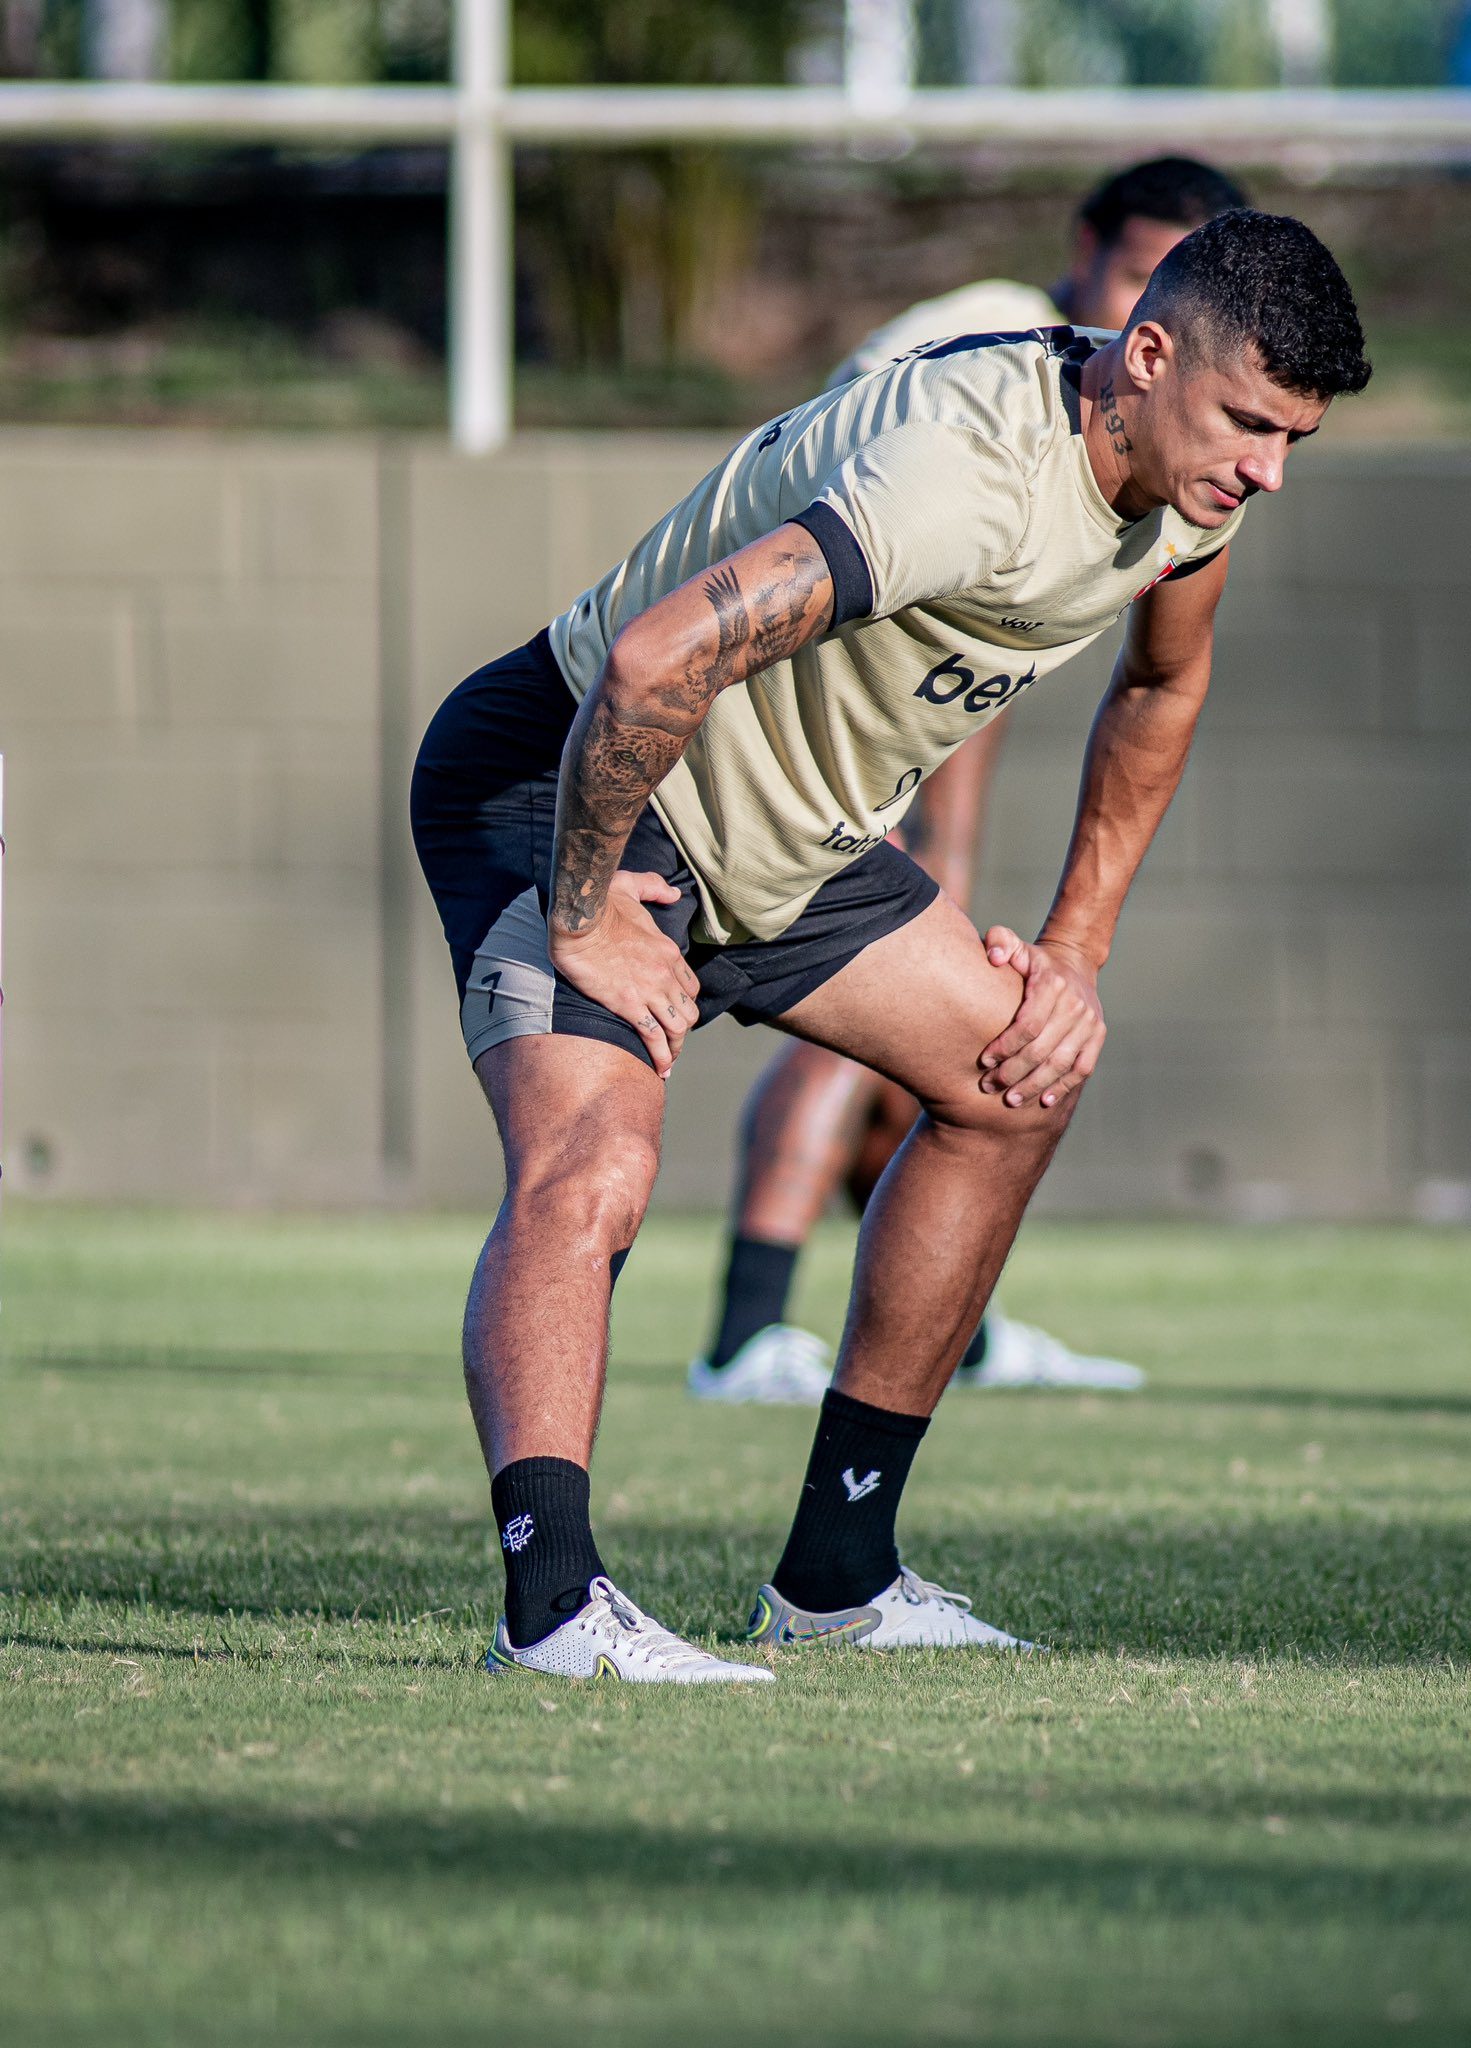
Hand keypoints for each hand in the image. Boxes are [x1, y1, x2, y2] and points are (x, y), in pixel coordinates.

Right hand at [548, 871, 701, 1077]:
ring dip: (675, 1047)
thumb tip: (673, 893)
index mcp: (668, 950)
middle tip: (670, 1042)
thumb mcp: (630, 886)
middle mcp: (665, 973)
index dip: (684, 1002)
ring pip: (677, 1027)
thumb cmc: (601, 902)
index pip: (689, 985)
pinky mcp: (629, 1004)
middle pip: (688, 1010)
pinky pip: (653, 1037)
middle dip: (682, 1029)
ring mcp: (649, 990)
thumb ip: (654, 888)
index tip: (674, 1013)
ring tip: (667, 1063)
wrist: (579, 919)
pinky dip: (660, 1056)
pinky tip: (659, 1069)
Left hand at [978, 927, 1104, 1109]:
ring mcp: (1090, 1023)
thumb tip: (995, 957)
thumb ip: (1000, 942)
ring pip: (1061, 1063)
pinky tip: (1044, 1101)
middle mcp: (1075, 1006)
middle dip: (1013, 1072)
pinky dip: (1063, 1087)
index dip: (1005, 1047)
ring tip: (1010, 1100)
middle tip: (989, 1086)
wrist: (1074, 963)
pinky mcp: (1098, 1037)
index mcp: (1052, 985)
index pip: (1028, 1025)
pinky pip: (1082, 1068)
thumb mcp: (1016, 945)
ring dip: (1034, 1085)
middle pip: (1042, 1049)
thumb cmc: (1033, 962)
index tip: (983, 1060)